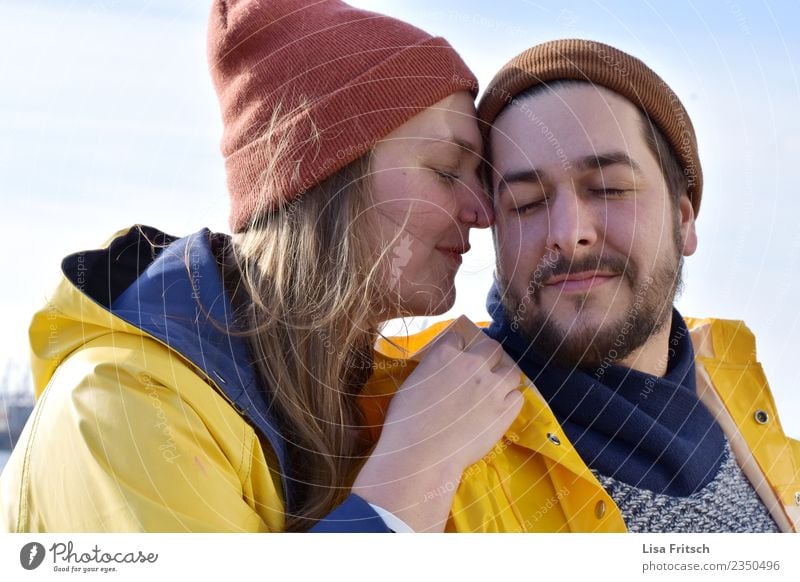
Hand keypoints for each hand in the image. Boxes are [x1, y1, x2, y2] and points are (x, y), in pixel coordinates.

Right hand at [352, 327, 522, 530]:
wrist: (422, 455)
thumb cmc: (406, 422)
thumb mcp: (412, 384)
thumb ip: (432, 370)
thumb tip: (441, 372)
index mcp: (445, 355)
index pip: (458, 338)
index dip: (457, 349)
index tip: (455, 360)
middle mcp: (473, 365)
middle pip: (492, 347)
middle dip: (487, 356)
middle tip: (481, 371)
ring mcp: (493, 387)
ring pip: (512, 370)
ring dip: (504, 377)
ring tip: (496, 389)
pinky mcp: (506, 410)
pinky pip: (518, 397)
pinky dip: (510, 401)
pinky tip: (499, 409)